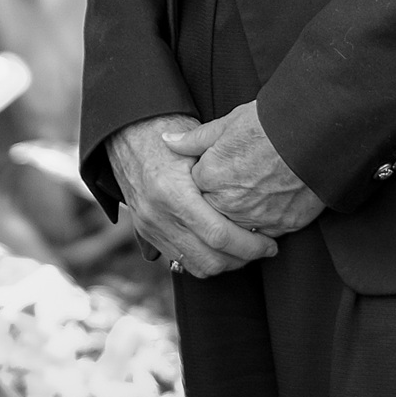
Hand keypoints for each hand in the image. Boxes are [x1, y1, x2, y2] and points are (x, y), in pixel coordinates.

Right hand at [108, 115, 280, 277]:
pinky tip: (222, 247)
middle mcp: (158, 216)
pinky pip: (180, 261)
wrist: (125, 131)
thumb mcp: (196, 141)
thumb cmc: (167, 130)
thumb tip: (256, 190)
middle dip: (243, 260)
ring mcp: (150, 227)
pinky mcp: (146, 232)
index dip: (250, 245)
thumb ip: (222, 166)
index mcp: (173, 193)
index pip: (218, 235)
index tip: (270, 243)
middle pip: (210, 259)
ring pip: (196, 267)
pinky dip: (205, 260)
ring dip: (225, 264)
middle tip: (265, 248)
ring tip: (246, 249)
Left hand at [169, 103, 323, 236]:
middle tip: (236, 185)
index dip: (206, 179)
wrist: (314, 133)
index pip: (195, 189)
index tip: (219, 170)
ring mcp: (256, 217)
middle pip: (213, 213)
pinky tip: (271, 207)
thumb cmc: (271, 124)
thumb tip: (168, 140)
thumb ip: (195, 139)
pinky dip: (266, 225)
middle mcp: (229, 203)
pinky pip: (265, 234)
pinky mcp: (282, 225)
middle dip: (219, 203)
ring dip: (240, 219)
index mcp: (211, 176)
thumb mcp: (228, 123)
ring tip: (252, 199)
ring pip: (237, 229)